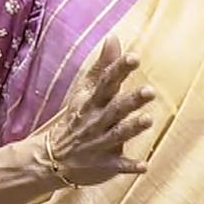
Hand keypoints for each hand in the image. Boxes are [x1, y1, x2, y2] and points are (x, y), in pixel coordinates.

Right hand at [43, 35, 154, 186]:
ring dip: (132, 128)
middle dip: (131, 101)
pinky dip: (129, 166)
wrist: (53, 157)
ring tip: (148, 120)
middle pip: (115, 109)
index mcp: (92, 102)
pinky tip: (144, 166)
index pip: (106, 83)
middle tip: (151, 91)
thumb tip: (114, 37)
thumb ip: (103, 66)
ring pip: (117, 135)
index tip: (134, 57)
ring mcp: (99, 143)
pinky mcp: (104, 165)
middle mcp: (96, 121)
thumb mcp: (85, 91)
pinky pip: (117, 166)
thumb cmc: (78, 117)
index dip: (119, 70)